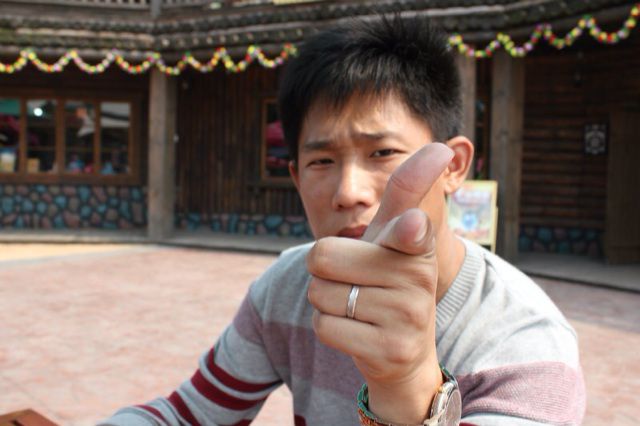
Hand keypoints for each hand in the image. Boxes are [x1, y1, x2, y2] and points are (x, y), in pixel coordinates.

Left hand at [307, 143, 453, 422]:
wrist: (404, 354)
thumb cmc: (388, 287)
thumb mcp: (393, 242)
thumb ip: (403, 197)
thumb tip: (440, 148)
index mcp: (417, 242)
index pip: (409, 205)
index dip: (415, 189)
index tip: (431, 177)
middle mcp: (417, 275)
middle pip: (322, 255)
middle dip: (325, 272)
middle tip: (354, 282)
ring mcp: (407, 314)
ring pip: (319, 293)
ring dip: (327, 301)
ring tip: (359, 307)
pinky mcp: (389, 348)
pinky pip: (324, 326)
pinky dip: (329, 328)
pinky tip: (357, 331)